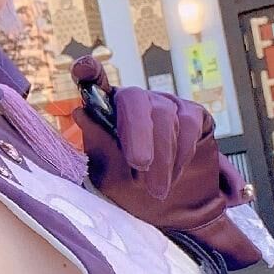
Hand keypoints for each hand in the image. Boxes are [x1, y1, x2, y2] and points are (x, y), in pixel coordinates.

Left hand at [70, 56, 261, 265]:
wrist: (168, 206)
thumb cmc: (129, 186)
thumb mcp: (107, 174)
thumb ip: (98, 145)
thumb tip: (81, 111)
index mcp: (105, 110)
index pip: (94, 82)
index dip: (89, 71)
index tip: (82, 67)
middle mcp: (134, 100)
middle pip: (135, 102)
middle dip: (138, 135)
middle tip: (139, 165)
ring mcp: (164, 103)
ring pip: (163, 116)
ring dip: (161, 155)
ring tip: (156, 189)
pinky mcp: (192, 113)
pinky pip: (188, 125)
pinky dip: (182, 152)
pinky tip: (175, 175)